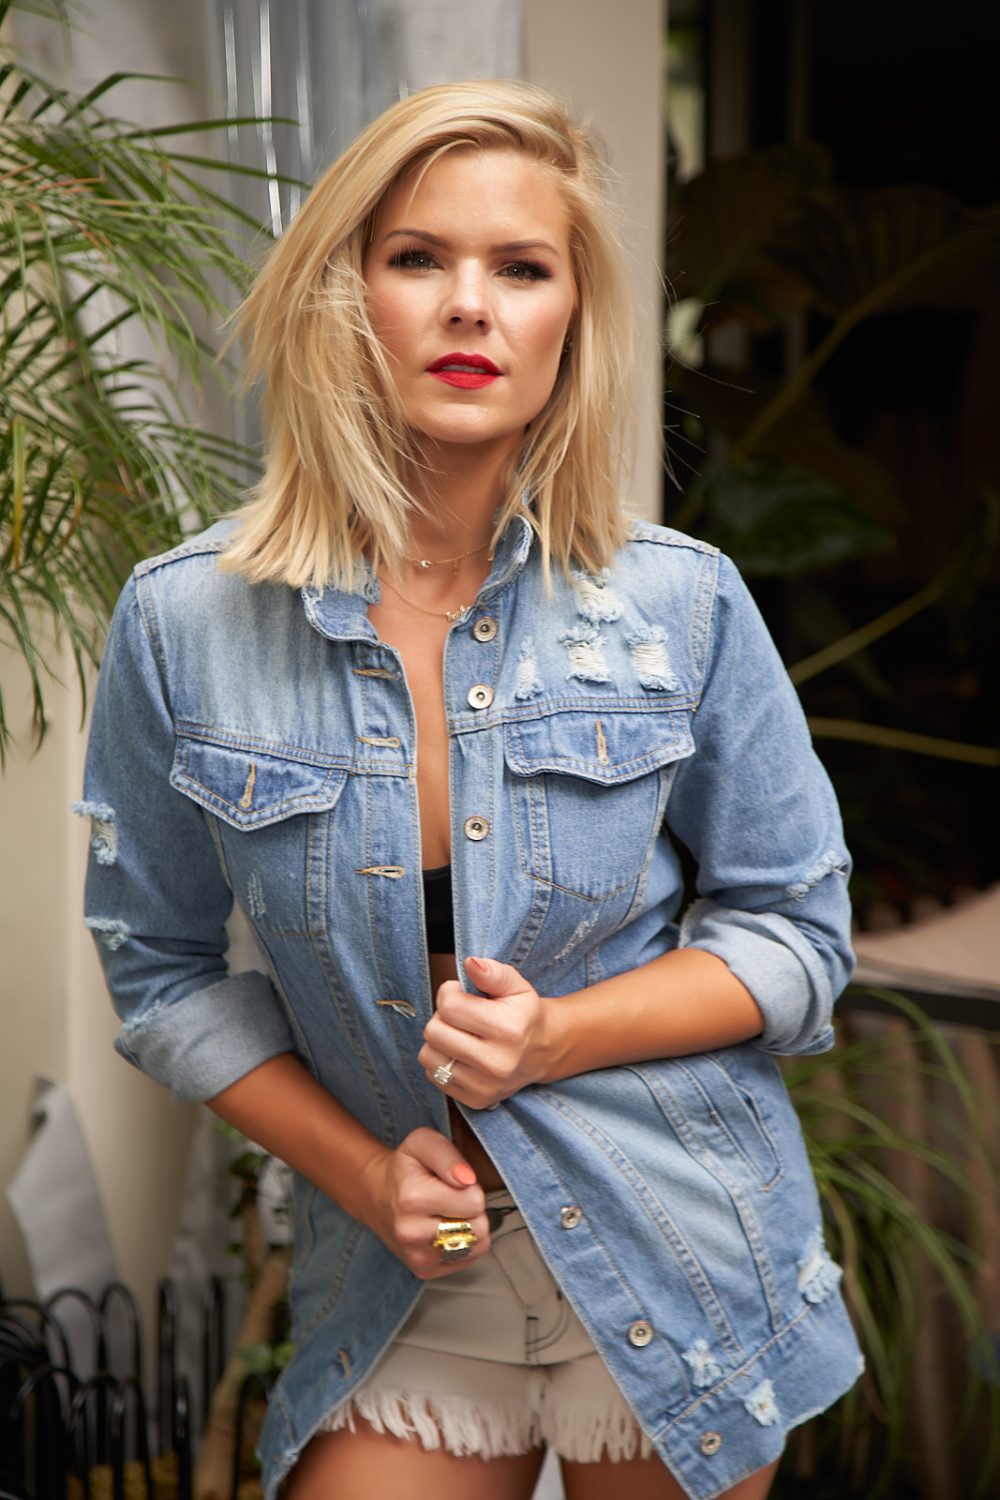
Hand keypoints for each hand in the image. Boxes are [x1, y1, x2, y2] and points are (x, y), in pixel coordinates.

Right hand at [358, 1127, 489, 1279]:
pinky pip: (468, 1258)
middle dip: (472, 1209)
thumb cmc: (406, 1168)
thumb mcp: (422, 1143)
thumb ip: (447, 1154)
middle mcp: (410, 1233)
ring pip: (477, 1245)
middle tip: (450, 1198)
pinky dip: (463, 1243)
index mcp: (411, 1198)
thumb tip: (467, 1179)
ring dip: (470, 1227)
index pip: (475, 1201)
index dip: (470, 1187)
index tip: (450, 1182)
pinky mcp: (424, 1270)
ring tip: (447, 1213)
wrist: (378, 1196)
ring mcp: (416, 1256)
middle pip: (479, 1227)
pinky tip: (444, 1229)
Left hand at [419, 956, 553, 1108]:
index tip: (460, 993)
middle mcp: (496, 1063)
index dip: (449, 993)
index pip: (449, 1006)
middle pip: (434, 1032)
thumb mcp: (516, 985)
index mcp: (507, 1029)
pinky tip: (461, 1055)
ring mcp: (485, 1086)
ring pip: (428, 1056)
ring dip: (438, 1041)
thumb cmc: (523, 1014)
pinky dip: (442, 1062)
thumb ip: (493, 972)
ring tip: (459, 1035)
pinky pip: (433, 1077)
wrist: (542, 1050)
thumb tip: (471, 963)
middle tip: (460, 1016)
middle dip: (442, 1018)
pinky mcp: (475, 1100)